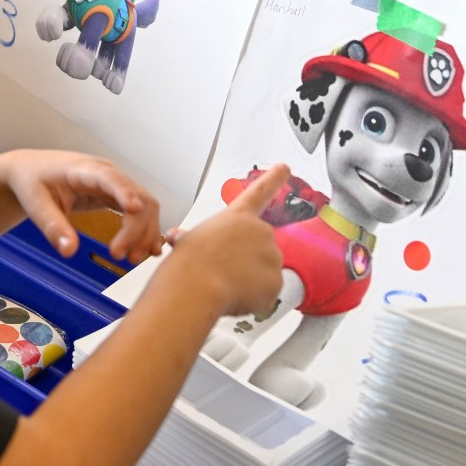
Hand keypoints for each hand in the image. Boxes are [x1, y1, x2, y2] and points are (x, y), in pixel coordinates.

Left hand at [0, 150, 162, 262]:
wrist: (30, 171)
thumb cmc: (32, 181)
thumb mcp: (35, 204)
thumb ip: (52, 226)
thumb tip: (69, 251)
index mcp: (83, 169)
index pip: (110, 178)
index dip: (124, 192)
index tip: (134, 209)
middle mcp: (106, 173)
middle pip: (137, 196)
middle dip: (135, 228)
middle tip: (119, 256)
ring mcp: (114, 183)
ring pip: (145, 205)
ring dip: (145, 232)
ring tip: (133, 259)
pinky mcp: (116, 194)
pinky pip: (140, 211)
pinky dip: (145, 230)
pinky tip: (147, 250)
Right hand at [161, 165, 288, 318]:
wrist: (197, 286)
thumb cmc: (189, 263)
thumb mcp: (189, 239)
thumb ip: (195, 237)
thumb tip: (180, 239)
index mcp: (238, 217)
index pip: (260, 192)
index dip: (274, 179)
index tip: (285, 167)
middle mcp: (260, 231)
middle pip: (261, 247)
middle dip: (248, 260)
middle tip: (224, 271)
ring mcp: (272, 255)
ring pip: (265, 272)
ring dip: (250, 280)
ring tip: (226, 284)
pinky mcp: (276, 281)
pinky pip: (268, 292)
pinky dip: (255, 298)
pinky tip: (236, 297)